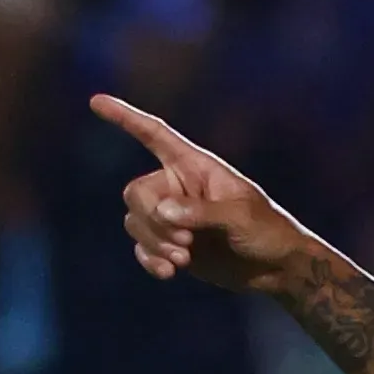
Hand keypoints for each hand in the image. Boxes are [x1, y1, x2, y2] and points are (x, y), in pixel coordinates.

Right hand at [91, 95, 310, 292]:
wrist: (276, 267)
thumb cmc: (267, 231)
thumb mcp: (240, 216)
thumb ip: (202, 212)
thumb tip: (164, 212)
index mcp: (194, 167)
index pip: (155, 136)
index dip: (126, 118)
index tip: (97, 101)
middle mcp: (177, 187)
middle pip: (137, 193)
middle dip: (154, 220)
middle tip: (186, 241)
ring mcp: (172, 217)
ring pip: (136, 222)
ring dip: (154, 242)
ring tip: (184, 257)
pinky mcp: (172, 244)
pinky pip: (143, 247)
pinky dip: (150, 259)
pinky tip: (168, 272)